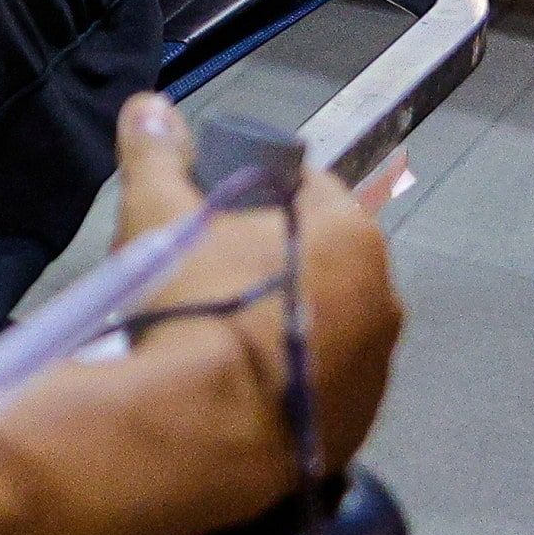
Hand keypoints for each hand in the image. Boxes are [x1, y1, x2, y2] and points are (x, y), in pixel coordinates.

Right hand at [106, 93, 398, 480]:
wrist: (196, 430)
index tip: (214, 208)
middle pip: (321, 257)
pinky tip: (234, 379)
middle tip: (206, 268)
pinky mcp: (355, 429)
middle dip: (272, 256)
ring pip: (325, 322)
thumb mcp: (158, 213)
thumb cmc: (191, 302)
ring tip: (216, 330)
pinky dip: (287, 375)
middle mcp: (384, 300)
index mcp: (351, 235)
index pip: (308, 186)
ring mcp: (375, 371)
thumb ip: (157, 153)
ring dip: (284, 318)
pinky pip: (319, 382)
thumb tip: (150, 104)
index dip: (257, 189)